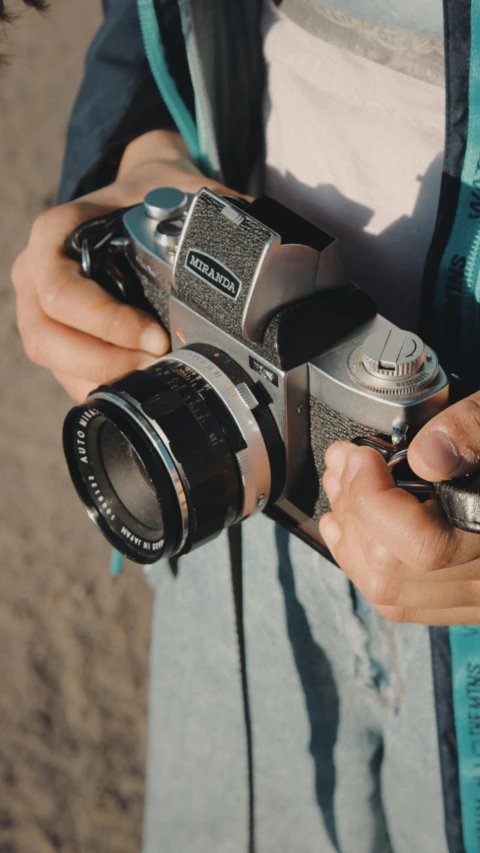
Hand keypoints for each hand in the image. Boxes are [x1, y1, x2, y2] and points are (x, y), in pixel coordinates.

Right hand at [12, 130, 240, 400]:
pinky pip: (65, 371)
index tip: (156, 337)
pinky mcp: (58, 332)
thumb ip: (213, 216)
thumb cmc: (154, 192)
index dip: (106, 323)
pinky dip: (100, 384)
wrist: (141, 192)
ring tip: (153, 380)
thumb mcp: (179, 191)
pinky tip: (137, 386)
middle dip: (105, 362)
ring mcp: (41, 305)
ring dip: (102, 378)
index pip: (62, 293)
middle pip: (46, 338)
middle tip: (156, 366)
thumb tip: (265, 250)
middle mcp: (37, 272)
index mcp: (56, 235)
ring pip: (53, 361)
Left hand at [319, 391, 479, 624]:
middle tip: (343, 463)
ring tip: (343, 487)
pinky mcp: (472, 598)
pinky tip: (357, 525)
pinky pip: (408, 600)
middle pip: (395, 576)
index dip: (374, 499)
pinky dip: (371, 562)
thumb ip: (476, 430)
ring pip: (394, 596)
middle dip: (354, 512)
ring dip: (353, 539)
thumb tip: (429, 456)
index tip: (360, 454)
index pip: (424, 548)